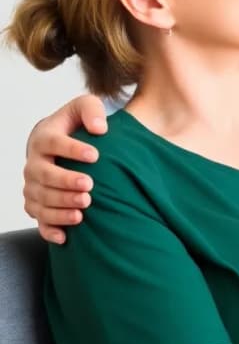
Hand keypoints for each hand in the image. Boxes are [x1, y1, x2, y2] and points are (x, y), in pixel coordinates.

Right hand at [23, 95, 105, 242]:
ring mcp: (33, 186)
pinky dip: (49, 229)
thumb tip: (100, 129)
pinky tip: (66, 236)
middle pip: (44, 175)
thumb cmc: (76, 123)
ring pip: (40, 200)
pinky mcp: (37, 203)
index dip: (72, 149)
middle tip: (89, 186)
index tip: (95, 155)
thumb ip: (92, 110)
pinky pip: (38, 219)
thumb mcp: (85, 107)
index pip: (53, 143)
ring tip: (84, 209)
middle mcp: (34, 163)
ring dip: (60, 206)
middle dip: (65, 182)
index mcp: (43, 138)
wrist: (60, 142)